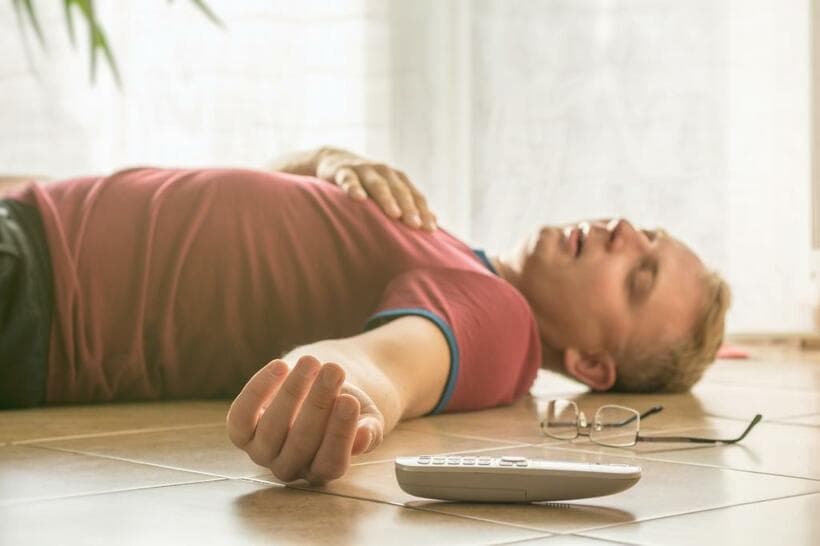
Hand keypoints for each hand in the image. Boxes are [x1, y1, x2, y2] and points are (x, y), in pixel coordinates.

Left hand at [226, 355, 384, 484]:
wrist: (319, 385)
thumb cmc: (345, 404)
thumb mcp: (366, 418)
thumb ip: (368, 431)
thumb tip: (364, 437)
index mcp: (323, 470)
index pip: (330, 462)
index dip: (340, 433)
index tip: (350, 401)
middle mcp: (290, 467)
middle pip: (302, 443)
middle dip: (318, 403)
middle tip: (335, 371)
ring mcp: (262, 451)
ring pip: (271, 429)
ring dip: (292, 392)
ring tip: (311, 362)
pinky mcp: (241, 431)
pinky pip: (242, 416)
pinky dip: (259, 390)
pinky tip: (280, 366)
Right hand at [316, 147, 436, 230]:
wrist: (334, 161)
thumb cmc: (366, 185)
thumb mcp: (388, 192)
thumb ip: (408, 205)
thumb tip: (434, 225)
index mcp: (398, 179)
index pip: (415, 196)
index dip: (423, 211)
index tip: (430, 229)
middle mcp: (385, 172)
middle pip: (400, 190)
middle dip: (409, 207)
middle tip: (415, 225)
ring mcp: (364, 170)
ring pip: (378, 185)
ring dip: (387, 199)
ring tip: (394, 214)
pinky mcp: (343, 171)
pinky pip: (349, 180)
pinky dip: (353, 187)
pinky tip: (358, 198)